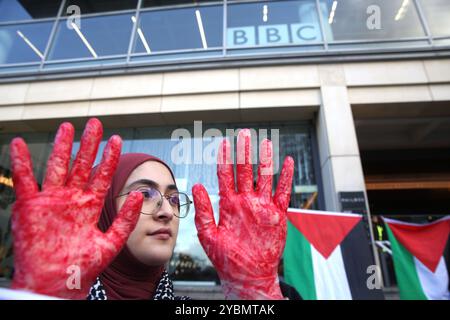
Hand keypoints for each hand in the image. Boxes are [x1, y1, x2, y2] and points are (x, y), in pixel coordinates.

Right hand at [9, 118, 142, 298]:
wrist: (57, 284)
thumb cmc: (83, 267)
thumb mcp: (111, 242)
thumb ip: (126, 219)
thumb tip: (141, 194)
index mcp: (89, 205)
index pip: (102, 176)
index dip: (109, 158)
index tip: (116, 139)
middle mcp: (71, 199)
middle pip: (80, 165)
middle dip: (88, 145)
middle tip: (95, 123)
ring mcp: (51, 201)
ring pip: (57, 167)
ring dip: (61, 147)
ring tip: (68, 126)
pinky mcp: (29, 207)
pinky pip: (24, 181)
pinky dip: (21, 163)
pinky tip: (20, 144)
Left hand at [192, 129, 293, 299]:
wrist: (248, 275)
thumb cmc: (226, 259)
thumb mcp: (209, 235)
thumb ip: (204, 210)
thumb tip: (197, 185)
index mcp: (228, 204)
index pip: (226, 175)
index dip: (224, 158)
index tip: (223, 142)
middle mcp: (245, 201)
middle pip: (245, 170)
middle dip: (244, 152)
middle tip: (244, 133)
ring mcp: (262, 206)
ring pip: (264, 177)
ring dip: (265, 160)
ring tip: (265, 142)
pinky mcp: (277, 214)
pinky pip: (284, 192)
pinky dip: (286, 177)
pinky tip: (287, 162)